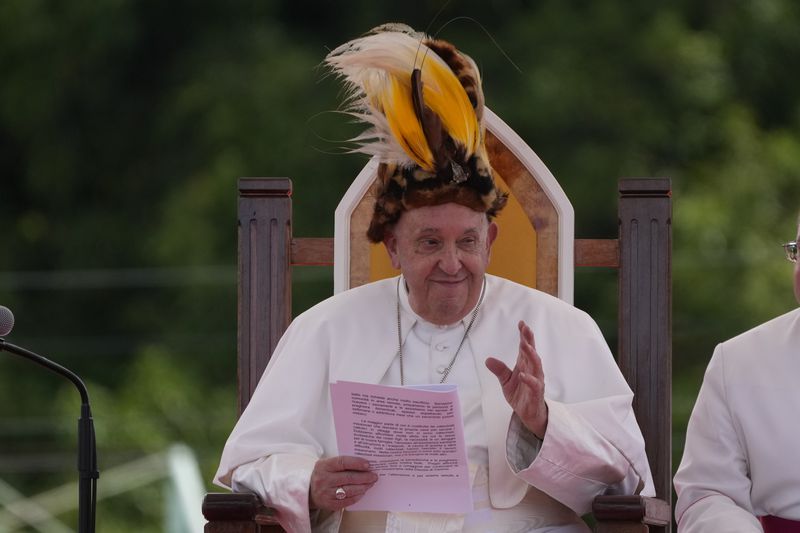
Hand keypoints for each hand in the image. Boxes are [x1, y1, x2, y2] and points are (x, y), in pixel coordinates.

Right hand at [309, 455, 377, 510]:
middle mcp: (323, 479)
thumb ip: (341, 463)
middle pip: (348, 478)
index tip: (368, 465)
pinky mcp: (329, 504)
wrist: (308, 490)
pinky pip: (346, 501)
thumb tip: (363, 464)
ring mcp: (326, 493)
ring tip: (370, 484)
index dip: (356, 463)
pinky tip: (362, 492)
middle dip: (364, 477)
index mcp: (323, 466)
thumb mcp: (327, 464)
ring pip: (349, 490)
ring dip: (363, 487)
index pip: (342, 462)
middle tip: (374, 476)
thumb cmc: (323, 474)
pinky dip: (356, 497)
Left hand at [485, 320, 547, 437]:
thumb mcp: (506, 381)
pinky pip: (534, 385)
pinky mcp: (536, 393)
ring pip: (536, 366)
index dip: (524, 336)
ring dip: (531, 355)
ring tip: (525, 345)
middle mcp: (532, 370)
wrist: (529, 414)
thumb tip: (487, 360)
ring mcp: (536, 381)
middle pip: (532, 353)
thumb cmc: (520, 394)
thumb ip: (499, 370)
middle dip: (529, 340)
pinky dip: (529, 379)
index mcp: (525, 365)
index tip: (521, 324)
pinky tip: (522, 374)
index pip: (525, 348)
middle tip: (526, 329)